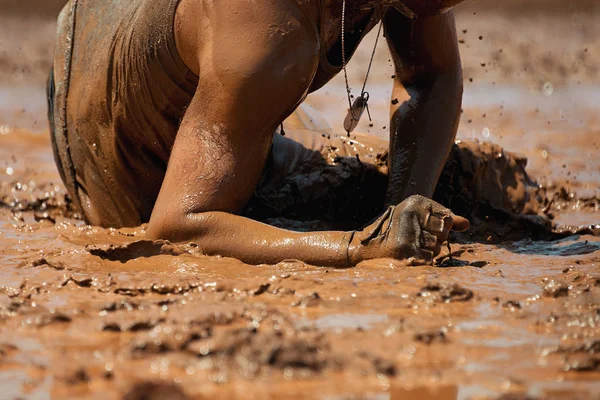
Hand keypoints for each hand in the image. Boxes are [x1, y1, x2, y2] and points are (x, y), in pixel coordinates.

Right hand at [349, 195, 468, 263]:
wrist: (369, 245)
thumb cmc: (398, 229)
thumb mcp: (420, 218)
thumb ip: (445, 220)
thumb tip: (466, 224)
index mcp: (416, 202)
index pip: (448, 217)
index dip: (442, 227)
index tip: (428, 227)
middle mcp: (413, 214)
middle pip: (444, 232)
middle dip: (436, 239)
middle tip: (419, 237)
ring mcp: (409, 231)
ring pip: (437, 246)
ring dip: (429, 250)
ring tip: (413, 245)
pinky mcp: (406, 248)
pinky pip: (429, 257)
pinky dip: (423, 259)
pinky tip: (411, 254)